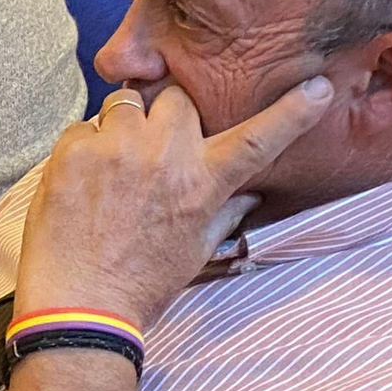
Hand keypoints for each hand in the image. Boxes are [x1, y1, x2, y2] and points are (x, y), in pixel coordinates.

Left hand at [13, 78, 334, 327]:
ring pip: (125, 103)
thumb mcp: (196, 249)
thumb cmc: (141, 283)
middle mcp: (166, 155)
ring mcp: (117, 148)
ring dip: (121, 126)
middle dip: (166, 114)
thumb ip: (225, 212)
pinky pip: (82, 126)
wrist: (81, 303)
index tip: (317, 87)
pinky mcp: (74, 150)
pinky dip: (82, 146)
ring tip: (111, 167)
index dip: (291, 112)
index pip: (258, 139)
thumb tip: (249, 192)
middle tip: (151, 148)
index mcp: (203, 183)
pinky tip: (81, 182)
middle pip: (176, 97)